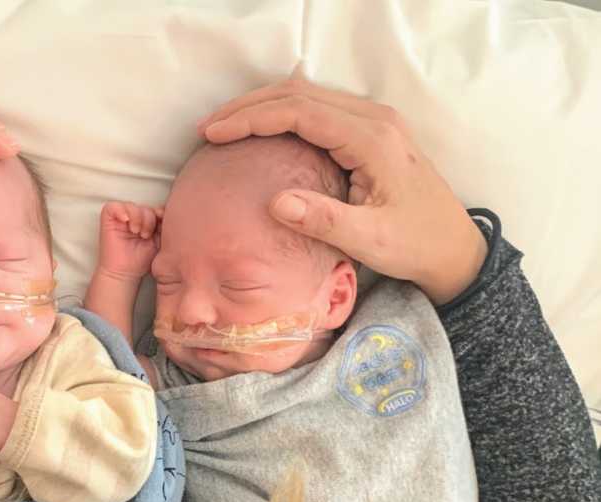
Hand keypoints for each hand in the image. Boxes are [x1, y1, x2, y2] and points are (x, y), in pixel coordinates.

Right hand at [97, 201, 162, 281]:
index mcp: (146, 222)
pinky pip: (112, 206)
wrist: (124, 273)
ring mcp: (120, 218)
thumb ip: (163, 228)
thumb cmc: (140, 260)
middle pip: (145, 207)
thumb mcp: (159, 242)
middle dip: (149, 220)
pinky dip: (121, 211)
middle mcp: (133, 218)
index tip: (161, 227)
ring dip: (137, 218)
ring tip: (136, 232)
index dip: (159, 214)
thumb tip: (166, 213)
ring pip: (131, 206)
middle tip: (145, 235)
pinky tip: (126, 221)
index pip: (154, 209)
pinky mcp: (108, 220)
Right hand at [197, 76, 486, 304]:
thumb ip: (324, 220)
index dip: (252, 120)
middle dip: (249, 107)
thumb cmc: (414, 245)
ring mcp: (374, 122)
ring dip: (263, 107)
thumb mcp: (370, 240)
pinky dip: (282, 115)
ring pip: (307, 96)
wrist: (454, 248)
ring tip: (225, 127)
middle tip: (208, 129)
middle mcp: (373, 120)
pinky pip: (318, 109)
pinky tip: (261, 130)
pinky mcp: (370, 132)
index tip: (214, 135)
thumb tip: (275, 202)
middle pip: (300, 93)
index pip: (300, 113)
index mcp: (372, 139)